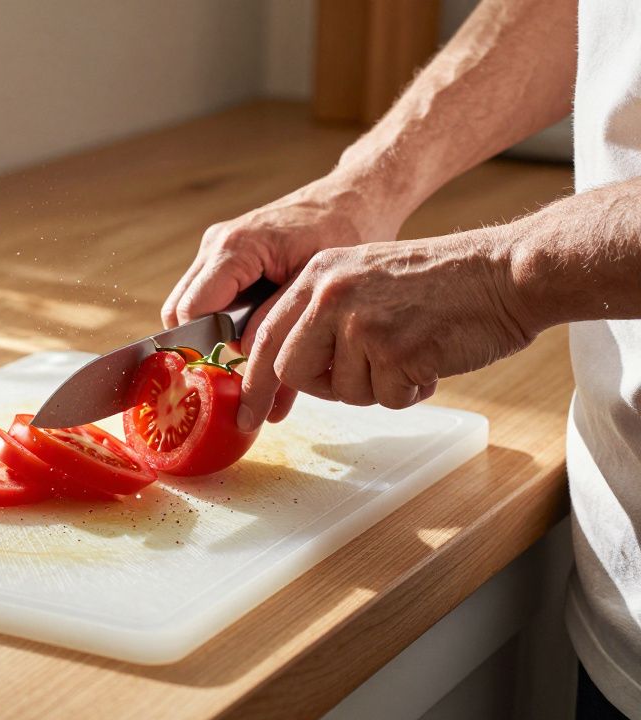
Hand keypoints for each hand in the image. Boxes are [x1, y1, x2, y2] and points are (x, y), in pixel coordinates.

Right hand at [162, 174, 406, 421]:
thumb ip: (275, 320)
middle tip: (238, 377)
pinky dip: (226, 326)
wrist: (351, 198)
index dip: (201, 349)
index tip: (224, 378)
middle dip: (203, 348)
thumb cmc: (341, 228)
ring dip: (215, 339)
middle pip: (180, 314)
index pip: (189, 311)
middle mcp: (215, 247)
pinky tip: (258, 346)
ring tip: (252, 365)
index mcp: (233, 248)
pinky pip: (210, 300)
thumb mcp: (312, 281)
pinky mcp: (227, 261)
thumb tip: (244, 358)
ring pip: (190, 310)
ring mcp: (217, 251)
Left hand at [236, 231, 534, 430]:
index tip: (247, 414)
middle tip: (366, 376)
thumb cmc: (442, 282)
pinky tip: (431, 359)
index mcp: (317, 274)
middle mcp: (330, 294)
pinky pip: (386, 398)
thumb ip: (322, 313)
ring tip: (411, 350)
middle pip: (292, 371)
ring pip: (342, 391)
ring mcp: (360, 322)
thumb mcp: (365, 277)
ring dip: (378, 385)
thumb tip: (287, 369)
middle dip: (325, 386)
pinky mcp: (394, 349)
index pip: (265, 336)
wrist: (505, 272)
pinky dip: (410, 390)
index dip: (253, 382)